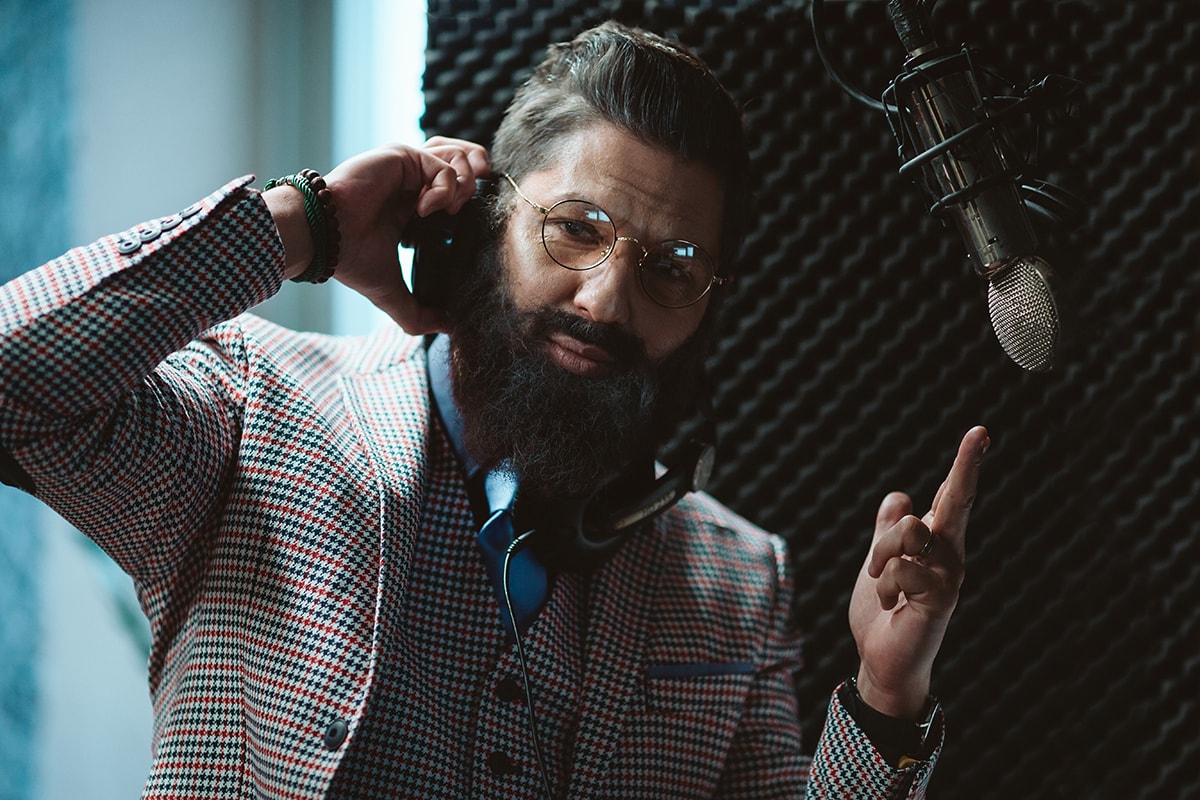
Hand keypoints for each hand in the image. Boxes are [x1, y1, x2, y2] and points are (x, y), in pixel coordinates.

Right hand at [266, 139, 489, 333]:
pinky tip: (424, 210)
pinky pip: (444, 166)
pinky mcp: (403, 156)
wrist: (325, 239)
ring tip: (448, 211)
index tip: (468, 230)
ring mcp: (409, 168)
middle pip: (466, 163)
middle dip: (478, 182)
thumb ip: (418, 313)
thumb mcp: (392, 293)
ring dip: (465, 184)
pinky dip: (444, 190)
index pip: (458, 190)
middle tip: (464, 213)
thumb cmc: (350, 261)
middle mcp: (414, 184)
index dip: (472, 203)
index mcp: (415, 209)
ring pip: (460, 157)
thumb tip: (448, 328)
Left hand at [847, 425, 989, 718]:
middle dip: (966, 465)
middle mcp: (950, 553)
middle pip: (955, 500)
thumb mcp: (879, 564)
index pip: (951, 496)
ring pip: (908, 530)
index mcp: (936, 542)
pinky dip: (884, 585)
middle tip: (980, 431)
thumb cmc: (883, 615)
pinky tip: (893, 605)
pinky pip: (900, 567)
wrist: (882, 660)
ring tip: (883, 584)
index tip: (979, 432)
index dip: (964, 464)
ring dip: (881, 555)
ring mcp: (950, 574)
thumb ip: (888, 533)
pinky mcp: (942, 596)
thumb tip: (899, 497)